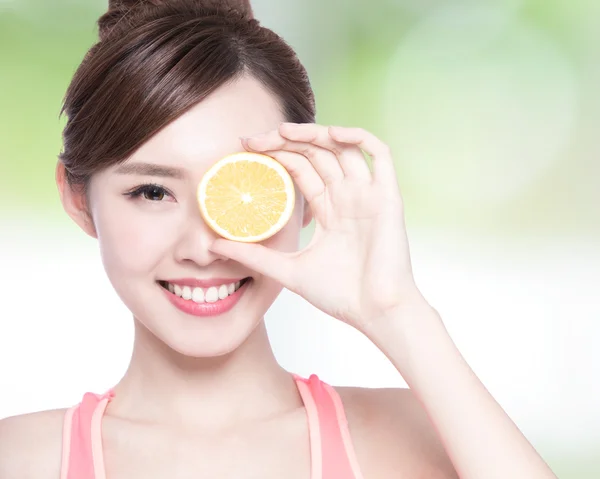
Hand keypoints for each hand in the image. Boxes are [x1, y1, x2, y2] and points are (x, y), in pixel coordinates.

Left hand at [209, 123, 423, 330]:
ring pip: (342, 147)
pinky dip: (358, 137)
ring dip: (314, 133)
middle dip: (285, 142)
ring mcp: (367, 194)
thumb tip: (213, 244)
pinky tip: (331, 132)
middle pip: (316, 153)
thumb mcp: (287, 270)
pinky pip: (378, 154)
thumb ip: (254, 255)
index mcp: (328, 210)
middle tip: (253, 141)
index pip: (300, 169)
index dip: (276, 154)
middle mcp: (347, 196)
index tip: (245, 150)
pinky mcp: (387, 196)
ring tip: (282, 132)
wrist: (374, 313)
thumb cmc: (339, 295)